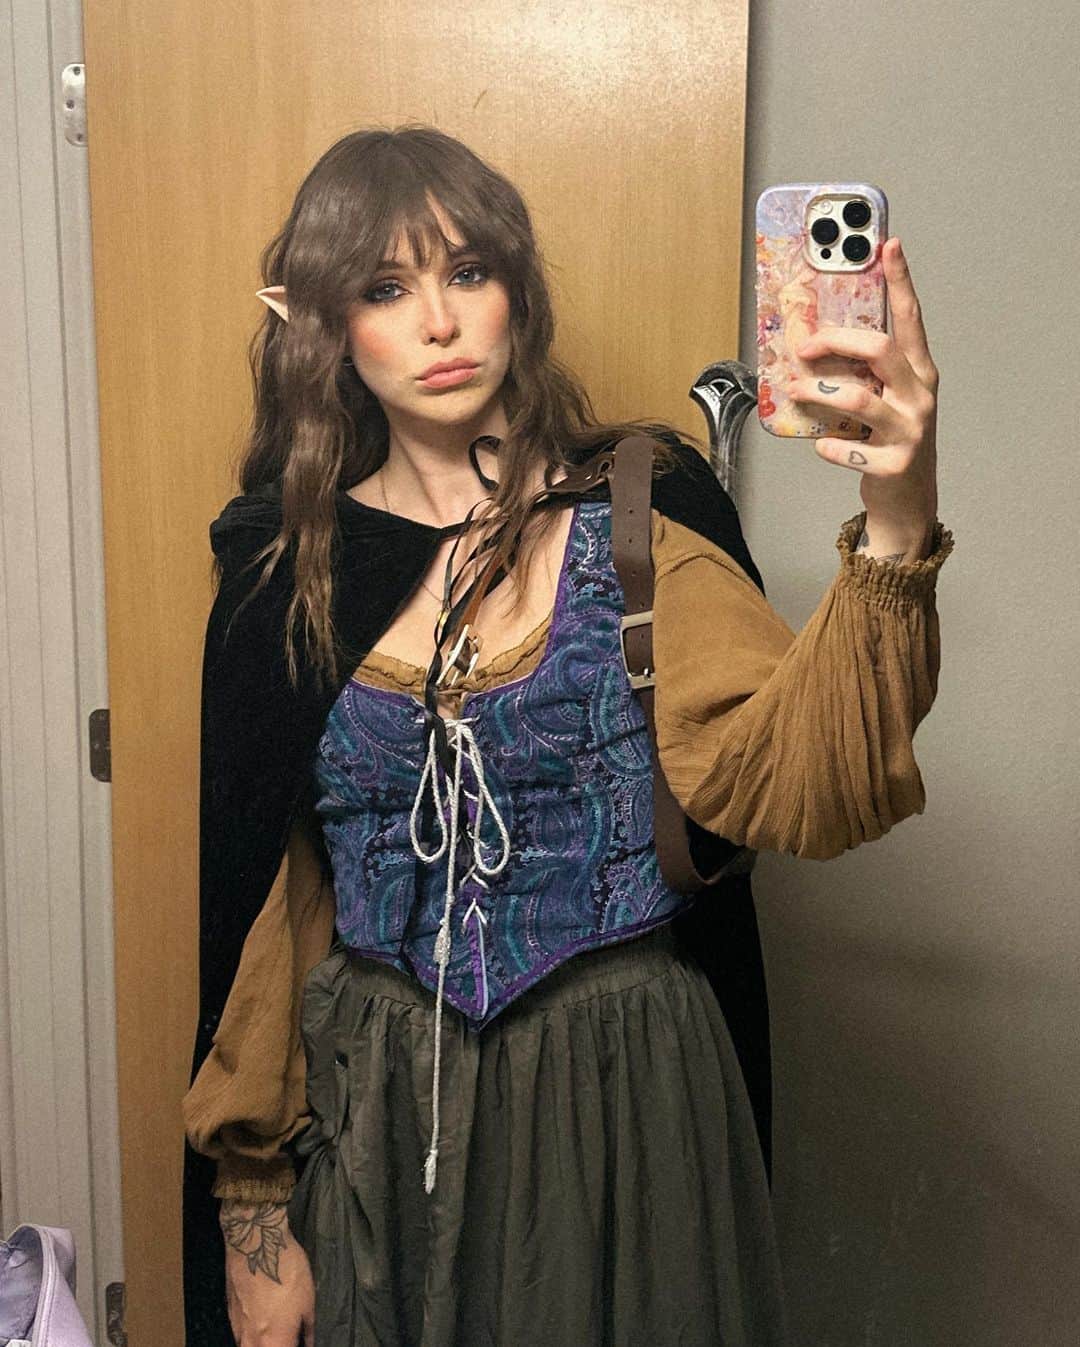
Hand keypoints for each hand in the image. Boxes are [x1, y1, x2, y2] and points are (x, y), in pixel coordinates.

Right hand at [220, 1199, 314, 1345]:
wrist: (254, 1241)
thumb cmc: (286, 1268)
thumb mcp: (308, 1298)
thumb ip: (308, 1328)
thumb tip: (309, 1342)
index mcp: (274, 1341)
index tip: (300, 1344)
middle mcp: (251, 1340)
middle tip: (287, 1339)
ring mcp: (237, 1328)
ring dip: (262, 1345)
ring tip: (275, 1335)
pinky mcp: (229, 1314)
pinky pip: (239, 1337)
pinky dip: (250, 1337)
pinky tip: (261, 1325)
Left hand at [785, 236, 939, 533]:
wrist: (907, 500)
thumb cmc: (889, 440)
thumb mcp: (885, 399)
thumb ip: (863, 373)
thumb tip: (814, 343)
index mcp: (919, 373)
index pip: (911, 319)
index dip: (901, 281)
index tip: (889, 245)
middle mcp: (920, 397)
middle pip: (881, 351)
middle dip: (837, 341)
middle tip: (804, 346)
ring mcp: (911, 431)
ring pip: (859, 400)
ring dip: (819, 393)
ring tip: (796, 391)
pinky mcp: (894, 464)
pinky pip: (848, 448)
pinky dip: (828, 446)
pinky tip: (822, 446)